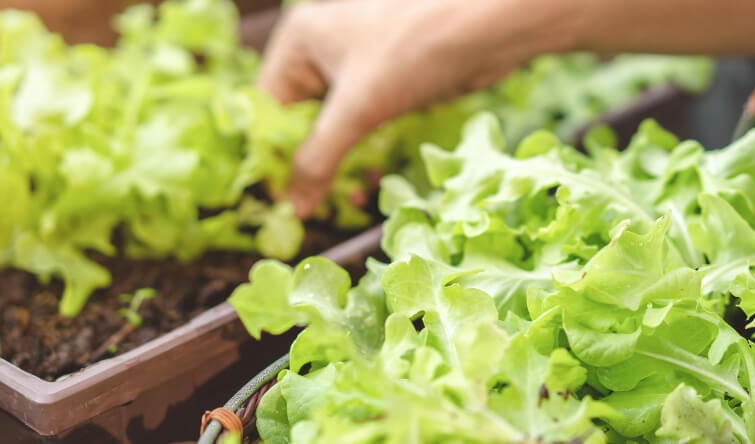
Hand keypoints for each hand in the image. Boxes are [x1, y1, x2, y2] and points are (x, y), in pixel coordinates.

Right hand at [257, 0, 581, 216]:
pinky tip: (370, 185)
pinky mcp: (385, 84)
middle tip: (313, 211)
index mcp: (298, 44)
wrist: (489, 26)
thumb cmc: (416, 49)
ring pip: (330, 129)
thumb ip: (319, 158)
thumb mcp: (359, 108)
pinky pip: (359, 128)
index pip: (265, 112)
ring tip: (347, 203)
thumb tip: (294, 209)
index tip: (281, 205)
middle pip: (295, 123)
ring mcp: (354, 68)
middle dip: (307, 167)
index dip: (270, 160)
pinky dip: (361, 157)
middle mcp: (319, 52)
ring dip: (337, 167)